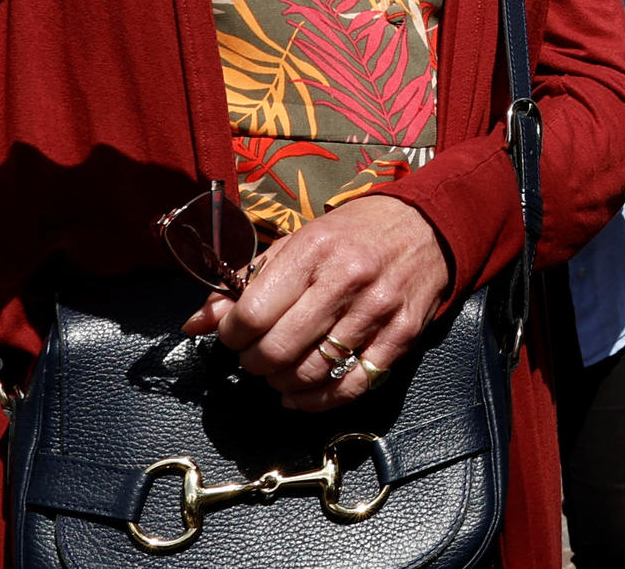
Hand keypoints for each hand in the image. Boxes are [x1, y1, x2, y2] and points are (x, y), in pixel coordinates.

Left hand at [182, 196, 452, 411]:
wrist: (428, 224)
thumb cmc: (355, 233)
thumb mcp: (299, 242)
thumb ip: (246, 282)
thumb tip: (196, 323)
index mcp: (314, 252)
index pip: (252, 313)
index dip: (231, 335)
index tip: (235, 334)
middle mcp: (347, 280)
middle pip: (278, 350)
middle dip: (254, 364)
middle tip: (256, 357)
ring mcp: (378, 310)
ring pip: (312, 372)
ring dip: (283, 384)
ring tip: (280, 372)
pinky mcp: (402, 335)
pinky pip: (352, 385)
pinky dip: (319, 400)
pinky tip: (303, 394)